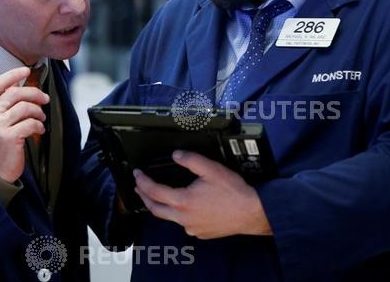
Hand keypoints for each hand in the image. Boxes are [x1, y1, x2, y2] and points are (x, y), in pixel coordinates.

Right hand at [0, 67, 49, 182]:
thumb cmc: (2, 143)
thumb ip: (7, 105)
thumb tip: (24, 87)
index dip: (12, 74)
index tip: (26, 70)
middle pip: (15, 93)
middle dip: (35, 93)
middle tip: (45, 99)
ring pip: (24, 107)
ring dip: (38, 111)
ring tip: (41, 118)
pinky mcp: (8, 137)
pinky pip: (30, 123)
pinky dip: (39, 125)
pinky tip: (39, 130)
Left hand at [134, 150, 271, 238]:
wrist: (251, 212)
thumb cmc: (233, 192)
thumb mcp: (211, 169)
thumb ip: (191, 160)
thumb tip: (176, 155)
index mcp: (183, 200)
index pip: (154, 191)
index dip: (143, 181)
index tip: (137, 175)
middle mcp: (184, 217)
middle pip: (155, 209)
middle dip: (144, 197)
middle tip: (139, 187)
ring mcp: (191, 228)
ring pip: (169, 218)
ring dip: (160, 206)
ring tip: (157, 197)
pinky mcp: (200, 233)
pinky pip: (184, 224)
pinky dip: (178, 214)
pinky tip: (183, 207)